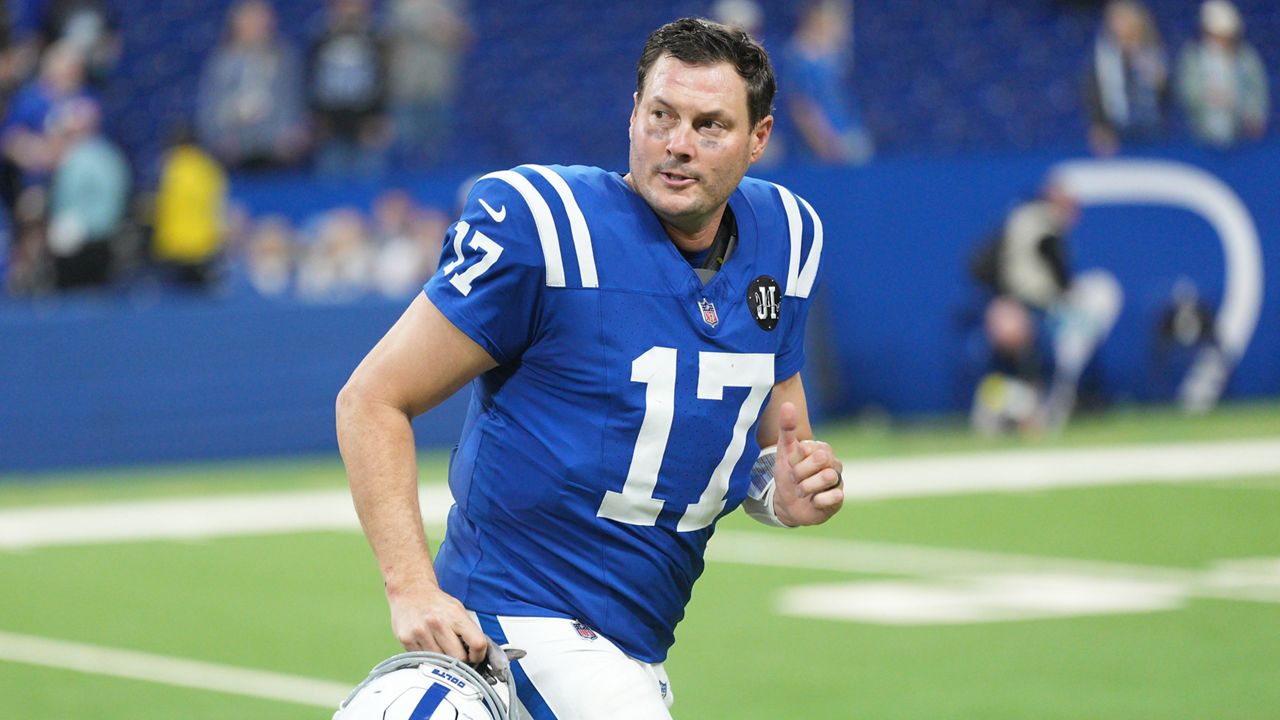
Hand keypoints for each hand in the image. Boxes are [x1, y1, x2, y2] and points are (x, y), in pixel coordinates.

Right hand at [387, 582, 487, 663]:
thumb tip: (478, 653)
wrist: (410, 590)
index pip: (477, 643)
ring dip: (441, 658)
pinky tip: (426, 643)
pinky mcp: (406, 639)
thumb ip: (468, 630)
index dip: (479, 655)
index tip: (475, 657)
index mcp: (455, 615)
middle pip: (458, 657)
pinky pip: (422, 659)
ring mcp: (420, 632)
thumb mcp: (458, 610)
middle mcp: (438, 623)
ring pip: (440, 662)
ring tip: (438, 644)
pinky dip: (426, 656)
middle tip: (455, 651)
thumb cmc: (436, 602)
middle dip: (459, 658)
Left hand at [772, 401, 843, 526]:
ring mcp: (838, 481)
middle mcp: (833, 463)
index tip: (790, 464)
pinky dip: (818, 500)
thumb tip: (788, 404)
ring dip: (807, 487)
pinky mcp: (839, 499)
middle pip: (821, 459)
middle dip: (801, 472)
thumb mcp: (784, 452)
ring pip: (828, 477)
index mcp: (822, 448)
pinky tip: (813, 501)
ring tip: (802, 491)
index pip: (809, 446)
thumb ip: (786, 428)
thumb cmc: (789, 475)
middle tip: (794, 479)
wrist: (789, 504)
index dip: (795, 458)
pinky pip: (834, 497)